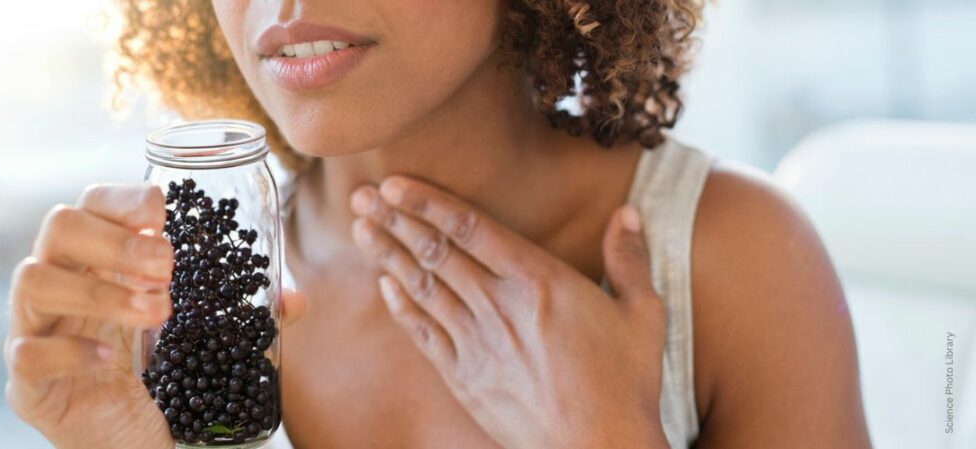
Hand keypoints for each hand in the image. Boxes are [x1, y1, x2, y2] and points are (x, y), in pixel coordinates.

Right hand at [4, 183, 305, 448]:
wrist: (122, 440)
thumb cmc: (159, 376)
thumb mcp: (201, 336)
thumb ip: (246, 315)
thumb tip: (294, 300)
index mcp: (96, 263)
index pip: (90, 203)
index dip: (122, 199)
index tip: (163, 213)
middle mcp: (59, 286)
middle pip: (59, 226)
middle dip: (117, 240)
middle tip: (168, 267)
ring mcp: (35, 330)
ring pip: (34, 280)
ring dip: (101, 291)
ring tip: (158, 312)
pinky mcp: (28, 382)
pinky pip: (29, 352)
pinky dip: (72, 349)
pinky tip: (114, 356)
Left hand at [349, 176, 668, 448]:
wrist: (598, 448)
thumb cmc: (625, 383)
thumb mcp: (641, 315)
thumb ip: (629, 259)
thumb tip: (628, 213)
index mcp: (538, 280)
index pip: (470, 227)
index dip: (428, 202)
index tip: (397, 183)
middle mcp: (498, 305)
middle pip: (435, 252)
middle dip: (395, 220)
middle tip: (362, 195)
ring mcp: (477, 343)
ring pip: (422, 288)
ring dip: (389, 255)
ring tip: (361, 229)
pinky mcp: (466, 378)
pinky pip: (425, 335)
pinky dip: (403, 307)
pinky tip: (385, 287)